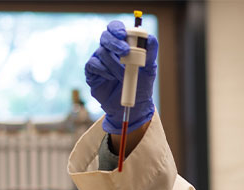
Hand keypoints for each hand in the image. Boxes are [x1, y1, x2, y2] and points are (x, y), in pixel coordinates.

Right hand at [85, 20, 158, 134]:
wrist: (133, 106)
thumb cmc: (141, 86)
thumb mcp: (149, 70)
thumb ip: (150, 53)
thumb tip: (151, 38)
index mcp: (123, 45)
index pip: (115, 28)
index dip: (117, 28)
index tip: (124, 35)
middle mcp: (110, 50)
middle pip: (105, 36)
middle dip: (114, 42)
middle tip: (125, 52)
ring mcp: (100, 60)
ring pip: (102, 53)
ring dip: (114, 64)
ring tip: (123, 76)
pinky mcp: (92, 72)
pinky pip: (92, 64)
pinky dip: (103, 70)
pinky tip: (110, 78)